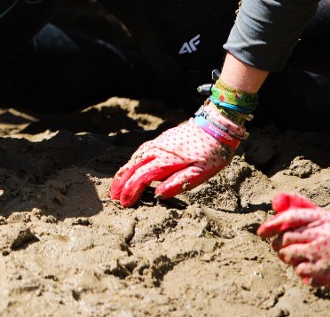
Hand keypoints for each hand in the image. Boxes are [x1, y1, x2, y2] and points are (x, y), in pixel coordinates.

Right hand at [110, 103, 243, 206]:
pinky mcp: (161, 140)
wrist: (217, 126)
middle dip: (121, 182)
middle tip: (113, 196)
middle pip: (132, 167)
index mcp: (166, 161)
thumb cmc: (212, 152)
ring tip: (117, 183)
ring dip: (124, 171)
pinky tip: (131, 165)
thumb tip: (158, 195)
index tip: (124, 203)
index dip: (131, 191)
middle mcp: (157, 151)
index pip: (141, 178)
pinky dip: (132, 161)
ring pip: (135, 158)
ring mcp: (158, 144)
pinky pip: (141, 151)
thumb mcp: (201, 172)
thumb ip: (178, 183)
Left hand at [257, 192, 329, 291]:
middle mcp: (327, 233)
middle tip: (280, 247)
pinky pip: (298, 269)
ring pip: (289, 253)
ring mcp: (327, 251)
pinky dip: (299, 270)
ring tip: (296, 257)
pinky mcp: (326, 269)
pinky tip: (309, 268)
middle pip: (287, 236)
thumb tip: (275, 202)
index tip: (261, 232)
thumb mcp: (318, 220)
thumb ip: (298, 208)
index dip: (273, 223)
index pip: (292, 216)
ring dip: (286, 257)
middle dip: (278, 244)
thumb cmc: (327, 238)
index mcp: (324, 217)